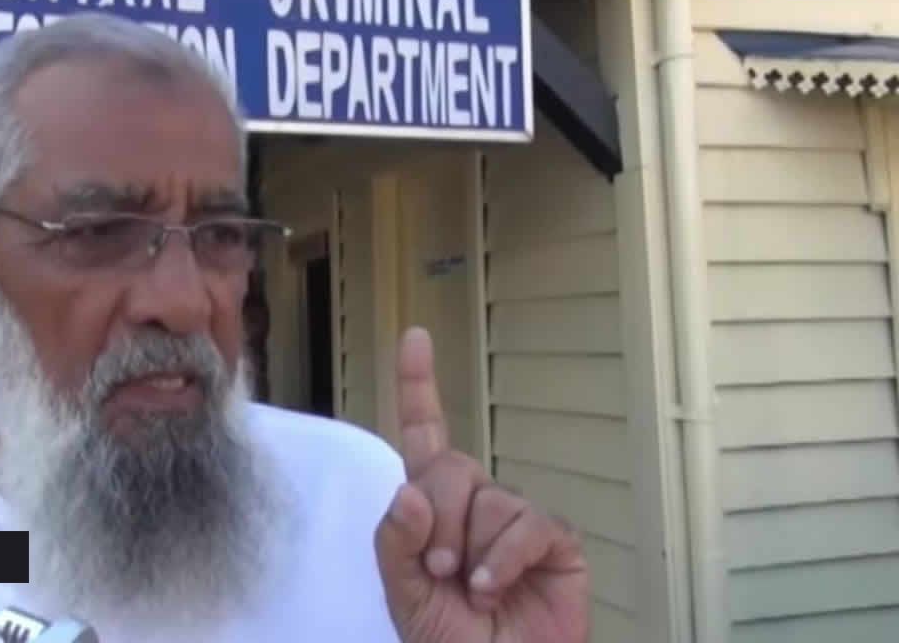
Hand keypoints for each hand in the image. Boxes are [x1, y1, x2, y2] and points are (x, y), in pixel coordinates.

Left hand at [375, 328, 590, 642]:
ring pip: (489, 498)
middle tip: (437, 571)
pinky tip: (494, 590)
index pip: (423, 435)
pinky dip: (504, 559)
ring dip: (470, 550)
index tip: (415, 336)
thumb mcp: (403, 594)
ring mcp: (516, 519)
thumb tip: (407, 492)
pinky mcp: (555, 540)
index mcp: (432, 507)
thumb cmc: (446, 638)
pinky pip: (527, 524)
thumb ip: (394, 543)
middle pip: (450, 466)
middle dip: (437, 520)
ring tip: (471, 591)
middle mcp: (474, 503)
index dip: (418, 385)